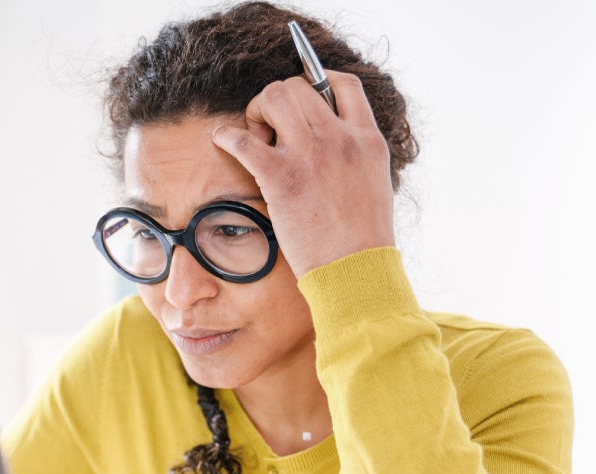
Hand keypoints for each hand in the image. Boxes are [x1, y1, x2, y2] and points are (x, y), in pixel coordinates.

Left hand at [211, 70, 395, 277]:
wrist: (355, 270)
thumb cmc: (361, 239)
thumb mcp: (373, 184)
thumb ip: (354, 158)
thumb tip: (331, 146)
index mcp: (367, 139)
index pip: (343, 85)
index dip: (316, 82)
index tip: (302, 99)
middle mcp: (341, 138)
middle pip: (298, 86)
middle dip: (276, 101)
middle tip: (269, 131)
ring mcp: (311, 154)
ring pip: (274, 97)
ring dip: (257, 112)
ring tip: (256, 140)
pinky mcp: (282, 177)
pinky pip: (243, 139)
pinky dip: (226, 136)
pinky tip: (222, 142)